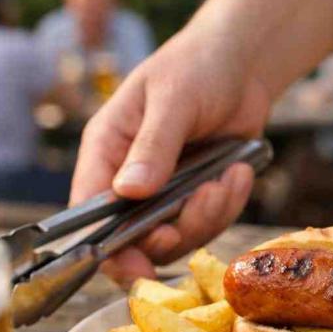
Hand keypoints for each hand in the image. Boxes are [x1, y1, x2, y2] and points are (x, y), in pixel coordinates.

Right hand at [72, 30, 270, 283]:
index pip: (91, 214)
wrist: (241, 65)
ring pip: (181, 235)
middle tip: (206, 200)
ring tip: (231, 176)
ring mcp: (167, 191)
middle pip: (138, 238)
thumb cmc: (195, 68)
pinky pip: (212, 222)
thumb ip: (154, 146)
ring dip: (210, 214)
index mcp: (107, 152)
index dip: (109, 248)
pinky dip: (229, 204)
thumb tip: (129, 192)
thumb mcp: (173, 100)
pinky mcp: (200, 195)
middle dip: (175, 232)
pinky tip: (240, 172)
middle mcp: (131, 179)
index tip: (138, 265)